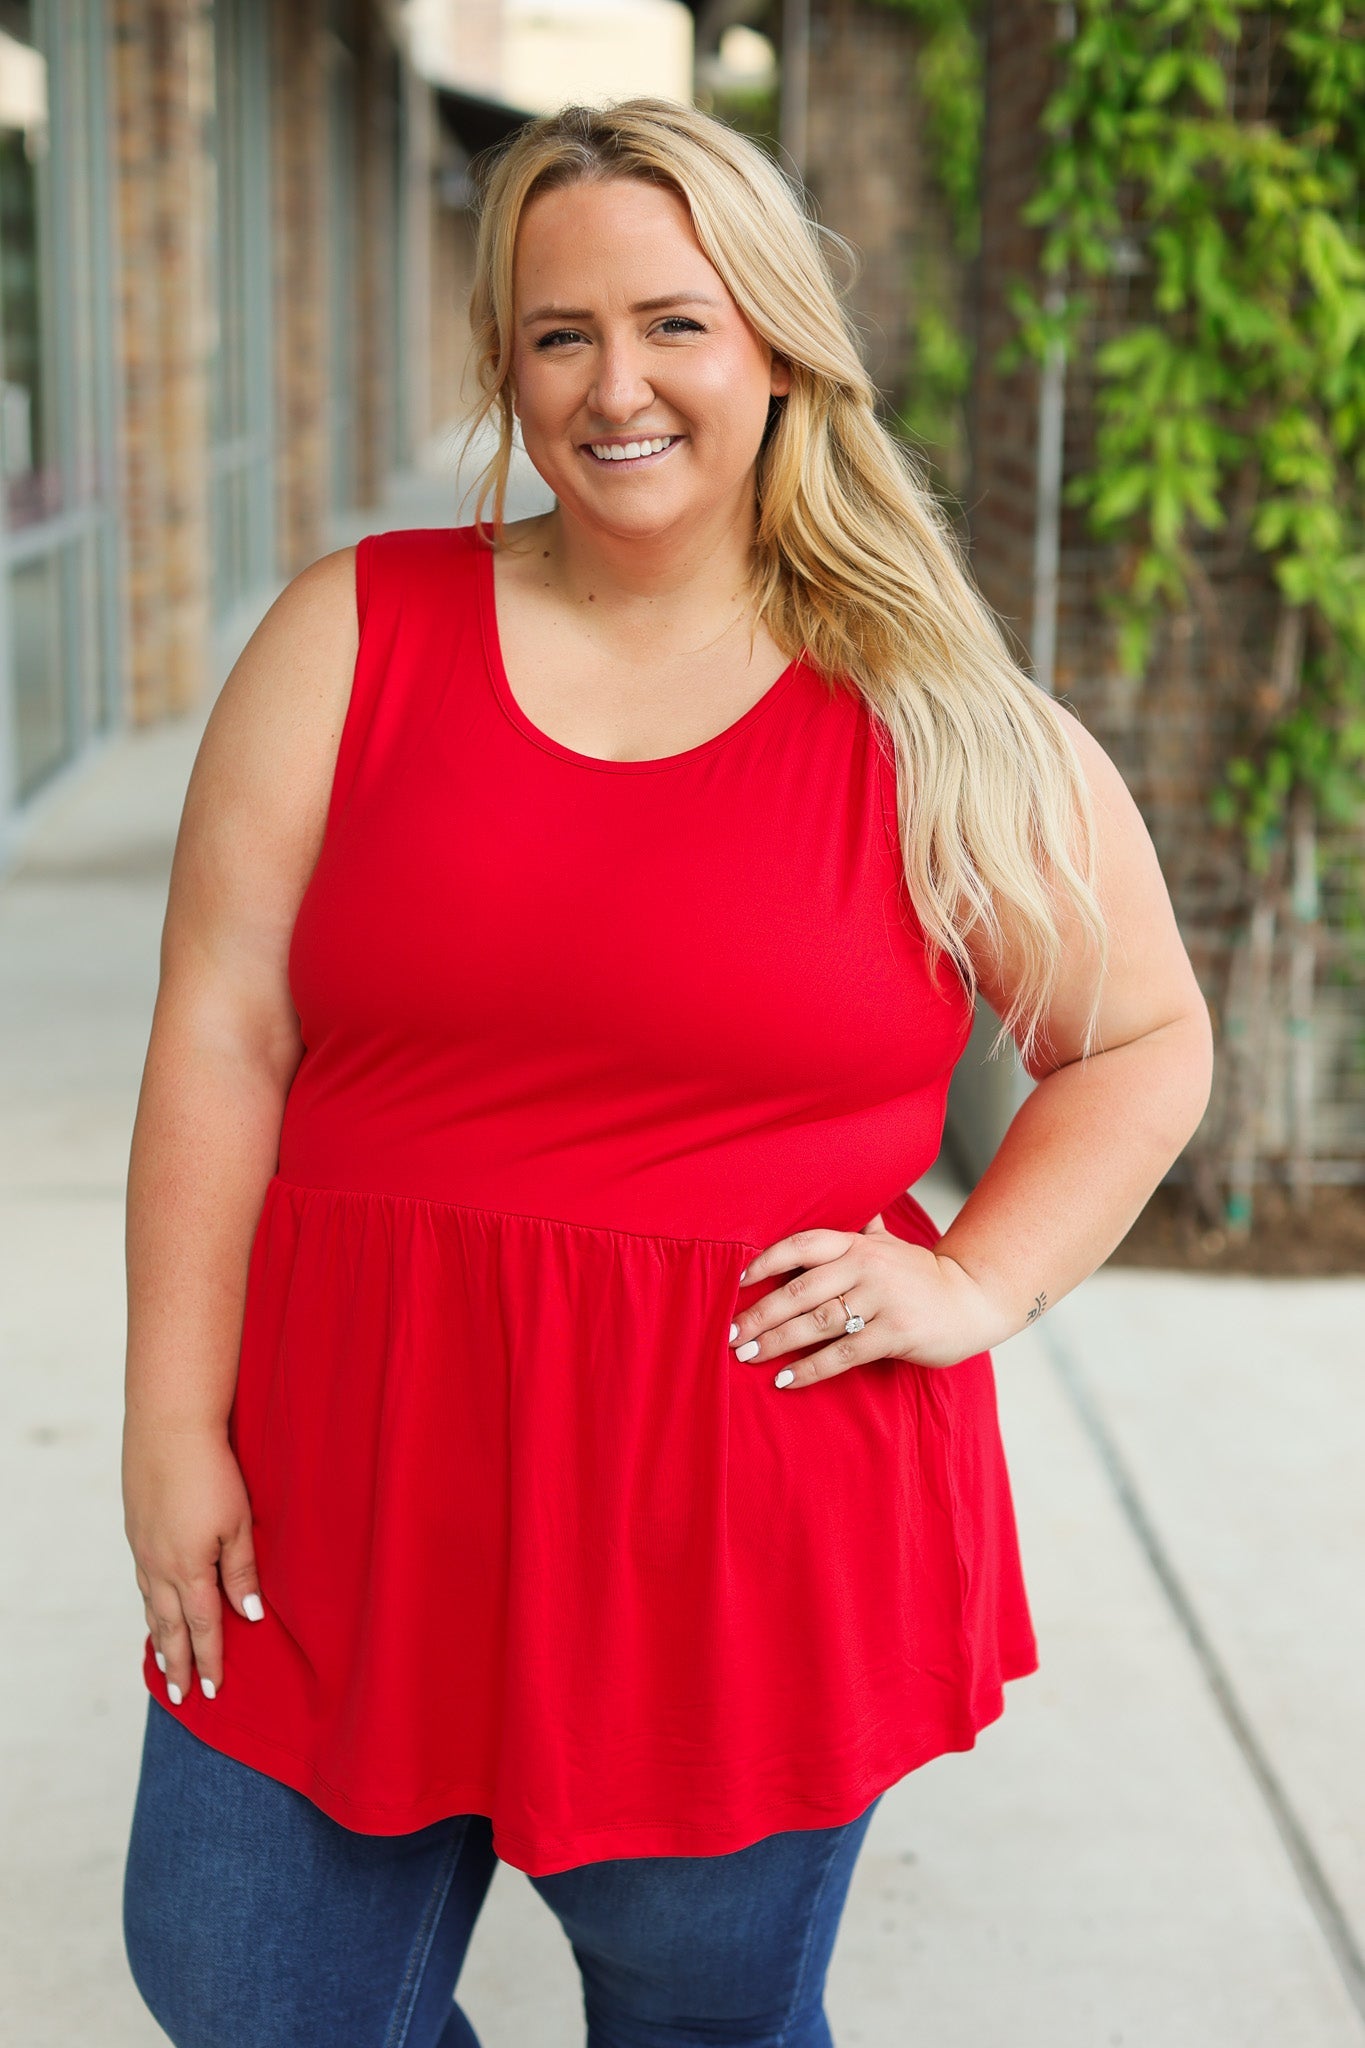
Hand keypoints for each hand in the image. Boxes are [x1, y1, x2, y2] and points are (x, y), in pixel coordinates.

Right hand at [122, 1422, 264, 1705]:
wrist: (168, 1427)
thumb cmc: (212, 1472)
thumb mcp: (238, 1524)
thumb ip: (241, 1572)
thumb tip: (248, 1615)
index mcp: (188, 1570)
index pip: (203, 1628)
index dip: (209, 1660)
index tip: (209, 1690)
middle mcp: (159, 1566)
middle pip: (169, 1626)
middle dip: (176, 1662)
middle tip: (179, 1695)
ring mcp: (143, 1548)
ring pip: (150, 1604)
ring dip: (159, 1636)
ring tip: (164, 1659)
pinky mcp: (136, 1529)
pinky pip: (141, 1580)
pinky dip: (147, 1603)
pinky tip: (152, 1604)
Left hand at [728, 1212, 1002, 1388]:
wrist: (973, 1300)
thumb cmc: (922, 1276)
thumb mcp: (890, 1245)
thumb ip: (863, 1231)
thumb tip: (850, 1210)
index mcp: (859, 1245)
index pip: (803, 1244)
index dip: (767, 1260)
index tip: (739, 1281)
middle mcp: (866, 1267)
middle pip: (800, 1290)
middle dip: (760, 1313)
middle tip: (731, 1333)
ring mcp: (881, 1301)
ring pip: (816, 1322)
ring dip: (776, 1342)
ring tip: (747, 1357)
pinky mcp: (894, 1334)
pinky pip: (842, 1353)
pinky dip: (810, 1368)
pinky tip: (785, 1379)